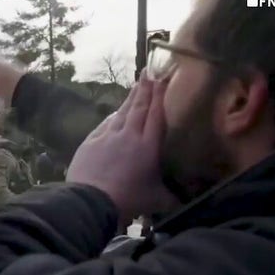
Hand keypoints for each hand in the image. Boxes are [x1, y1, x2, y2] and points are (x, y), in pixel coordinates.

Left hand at [66, 72, 179, 225]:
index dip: (159, 96)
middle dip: (145, 89)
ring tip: (136, 86)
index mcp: (148, 146)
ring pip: (122, 112)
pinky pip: (105, 124)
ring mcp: (107, 136)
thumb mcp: (156, 201)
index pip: (156, 115)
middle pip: (139, 107)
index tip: (162, 79)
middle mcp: (129, 135)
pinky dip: (112, 116)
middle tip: (148, 71)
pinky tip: (115, 113)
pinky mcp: (90, 142)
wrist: (91, 200)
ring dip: (130, 98)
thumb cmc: (128, 200)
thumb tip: (184, 203)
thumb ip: (171, 198)